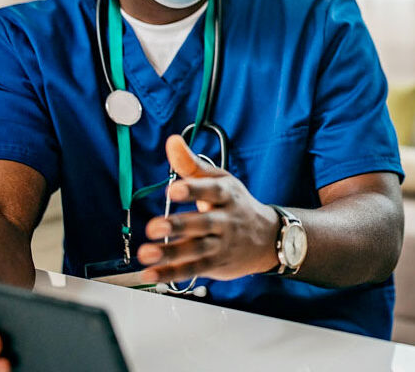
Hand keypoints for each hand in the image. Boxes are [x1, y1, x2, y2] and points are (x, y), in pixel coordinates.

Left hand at [137, 135, 280, 282]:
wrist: (268, 238)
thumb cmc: (236, 204)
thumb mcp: (219, 180)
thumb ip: (191, 164)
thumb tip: (172, 141)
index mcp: (226, 195)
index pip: (210, 191)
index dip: (193, 190)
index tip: (173, 188)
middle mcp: (225, 220)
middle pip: (203, 223)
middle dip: (178, 225)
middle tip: (154, 226)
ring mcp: (221, 244)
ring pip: (196, 249)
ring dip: (170, 253)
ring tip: (146, 253)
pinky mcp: (215, 264)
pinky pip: (193, 269)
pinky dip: (171, 273)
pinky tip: (151, 273)